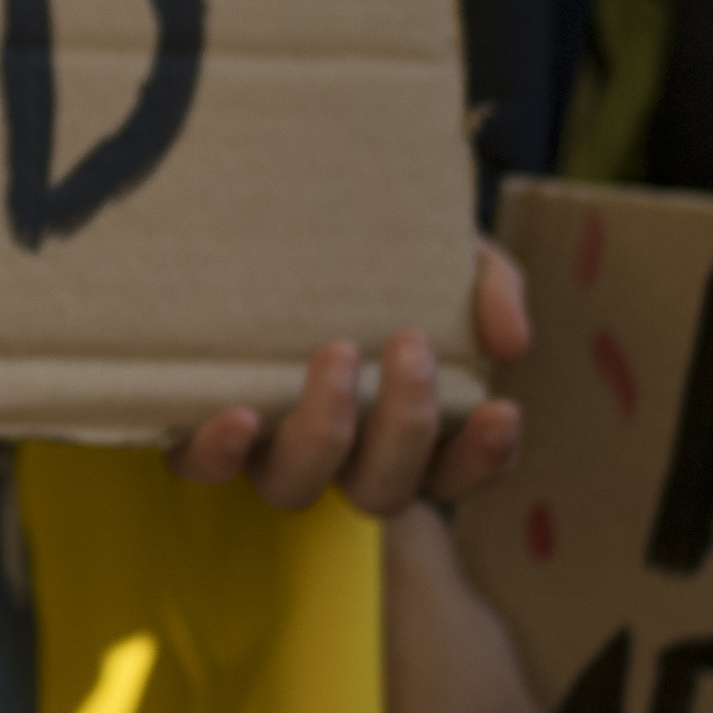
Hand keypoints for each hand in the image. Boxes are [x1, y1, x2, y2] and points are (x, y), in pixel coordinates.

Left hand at [182, 235, 528, 516]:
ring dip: (324, 432)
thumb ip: (488, 288)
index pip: (453, 472)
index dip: (481, 459)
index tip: (502, 410)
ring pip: (295, 488)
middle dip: (405, 425)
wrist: (273, 222)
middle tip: (411, 343)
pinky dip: (222, 453)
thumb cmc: (372, 252)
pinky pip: (202, 467)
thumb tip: (511, 342)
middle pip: (379, 490)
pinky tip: (241, 416)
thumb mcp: (446, 256)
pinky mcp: (201, 428)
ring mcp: (268, 447)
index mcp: (399, 427)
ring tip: (337, 353)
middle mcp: (336, 454)